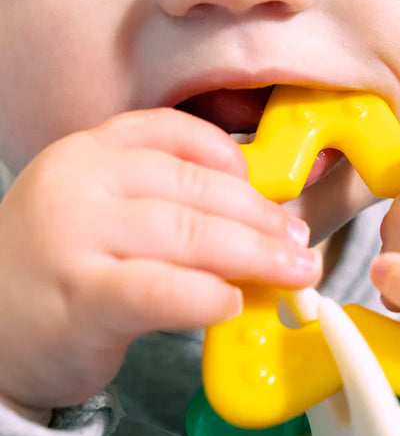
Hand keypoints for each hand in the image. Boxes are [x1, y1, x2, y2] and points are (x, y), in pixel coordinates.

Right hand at [0, 109, 320, 421]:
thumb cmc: (64, 270)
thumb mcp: (104, 213)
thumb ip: (168, 203)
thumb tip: (260, 221)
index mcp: (89, 151)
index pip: (176, 132)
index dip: (234, 160)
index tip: (269, 191)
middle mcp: (78, 182)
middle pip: (196, 188)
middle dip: (261, 217)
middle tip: (298, 243)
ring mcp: (72, 236)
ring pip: (189, 234)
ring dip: (255, 256)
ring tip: (292, 271)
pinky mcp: (78, 298)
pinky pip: (160, 290)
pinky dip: (207, 295)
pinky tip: (232, 303)